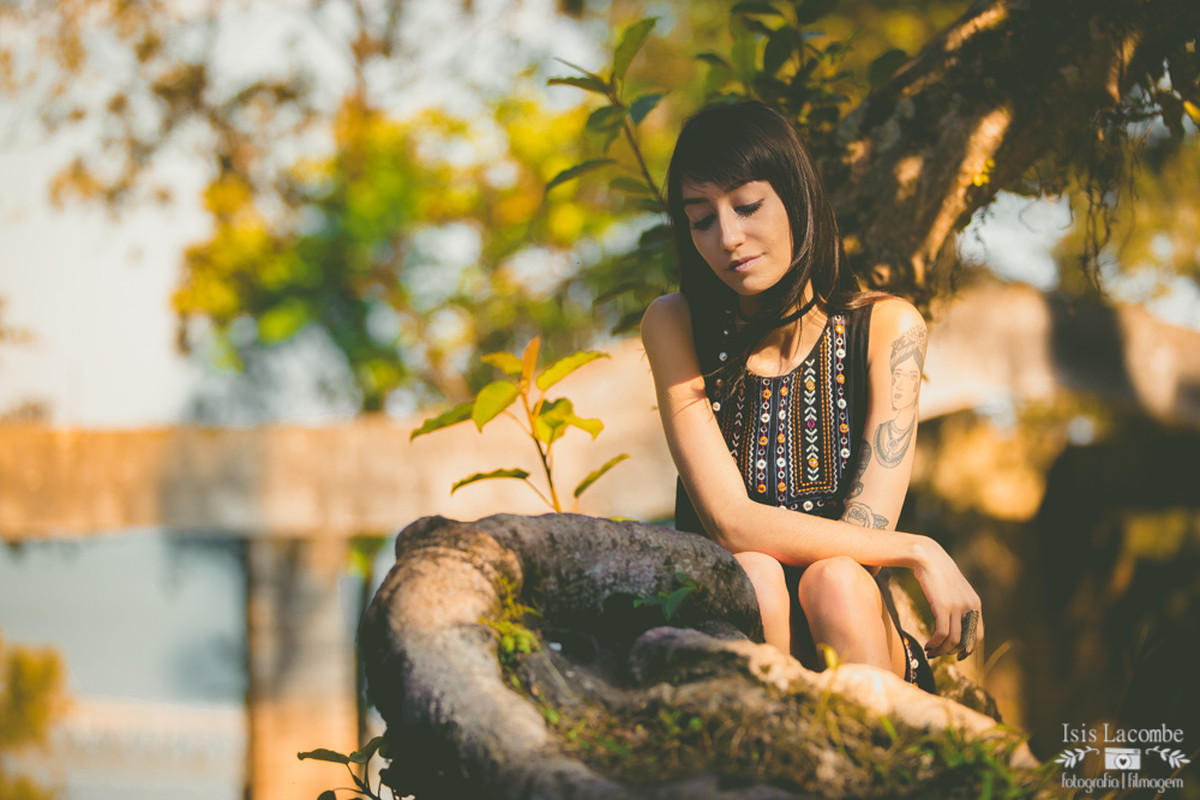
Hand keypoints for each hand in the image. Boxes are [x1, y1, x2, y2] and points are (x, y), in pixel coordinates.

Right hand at [910, 536, 983, 659]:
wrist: (928, 557)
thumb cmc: (938, 573)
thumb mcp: (955, 590)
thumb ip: (959, 605)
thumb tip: (955, 623)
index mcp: (975, 604)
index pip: (978, 635)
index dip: (968, 649)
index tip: (956, 655)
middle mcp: (970, 606)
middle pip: (967, 641)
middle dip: (953, 652)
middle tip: (939, 654)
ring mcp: (957, 606)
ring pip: (953, 640)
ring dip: (941, 650)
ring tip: (931, 652)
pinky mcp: (942, 606)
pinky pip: (941, 632)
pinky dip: (935, 643)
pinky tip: (927, 645)